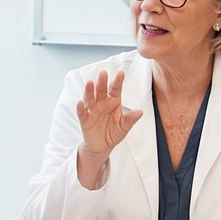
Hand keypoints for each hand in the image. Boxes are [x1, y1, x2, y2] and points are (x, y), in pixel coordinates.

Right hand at [75, 71, 142, 186]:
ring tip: (89, 83)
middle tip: (103, 73)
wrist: (103, 146)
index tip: (121, 73)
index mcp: (113, 102)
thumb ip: (130, 119)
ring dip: (89, 91)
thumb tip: (140, 112)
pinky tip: (80, 102)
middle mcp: (102, 103)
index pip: (115, 90)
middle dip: (102, 82)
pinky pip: (82, 112)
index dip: (117, 82)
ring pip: (90, 98)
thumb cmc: (114, 133)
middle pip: (101, 90)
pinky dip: (80, 108)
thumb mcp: (124, 127)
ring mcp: (92, 110)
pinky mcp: (84, 120)